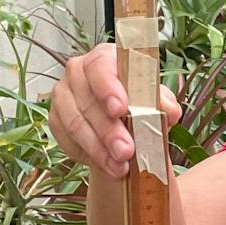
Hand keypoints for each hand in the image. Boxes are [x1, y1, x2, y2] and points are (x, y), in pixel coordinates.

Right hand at [47, 45, 182, 178]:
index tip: (121, 109)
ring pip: (76, 123)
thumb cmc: (138, 103)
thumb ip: (163, 103)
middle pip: (88, 100)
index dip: (108, 87)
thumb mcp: (155, 100)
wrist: (121, 124)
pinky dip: (88, 155)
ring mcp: (63, 96)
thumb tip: (169, 111)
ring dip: (98, 148)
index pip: (100, 66)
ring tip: (119, 166)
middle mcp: (78, 72)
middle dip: (108, 130)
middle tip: (126, 151)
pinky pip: (66, 139)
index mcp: (103, 58)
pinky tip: (106, 165)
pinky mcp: (56, 120)